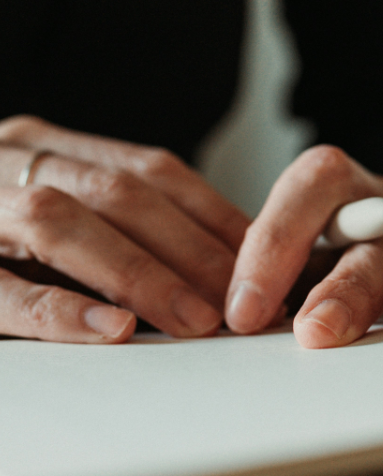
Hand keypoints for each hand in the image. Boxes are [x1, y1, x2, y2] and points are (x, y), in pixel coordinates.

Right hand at [0, 116, 250, 342]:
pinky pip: (1, 288)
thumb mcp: (53, 219)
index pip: (150, 169)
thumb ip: (121, 230)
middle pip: (117, 193)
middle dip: (189, 249)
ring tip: (195, 320)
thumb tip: (225, 271)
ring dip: (139, 275)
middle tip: (241, 305)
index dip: (213, 215)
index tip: (263, 263)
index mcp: (45, 147)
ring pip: (58, 222)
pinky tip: (113, 328)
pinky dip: (61, 309)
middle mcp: (7, 164)